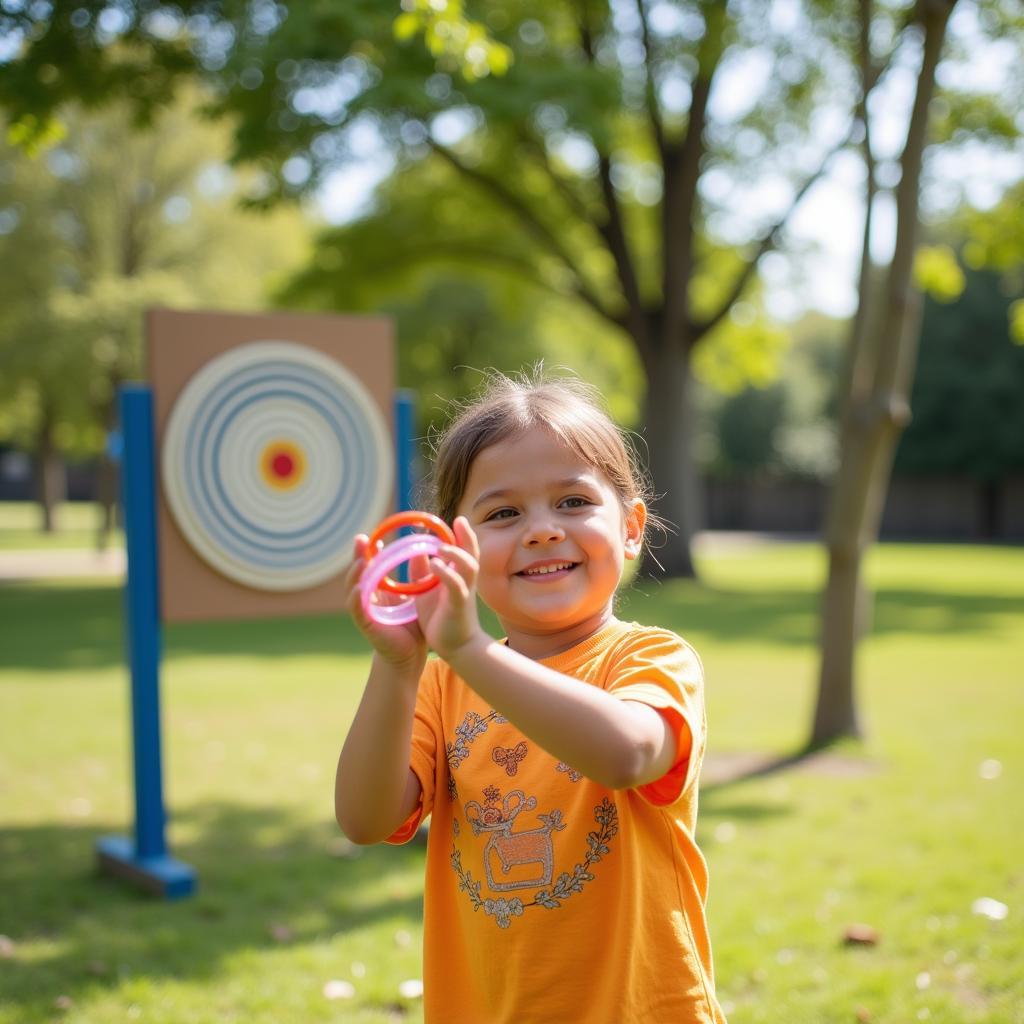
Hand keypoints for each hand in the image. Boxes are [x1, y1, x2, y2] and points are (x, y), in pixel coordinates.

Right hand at [343, 534, 427, 669]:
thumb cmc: (412, 624)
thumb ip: (416, 575)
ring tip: (361, 561)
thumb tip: (424, 551)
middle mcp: (367, 597)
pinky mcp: (365, 624)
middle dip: (358, 556)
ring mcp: (363, 610)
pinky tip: (359, 589)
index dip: (368, 552)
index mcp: (377, 589)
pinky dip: (356, 598)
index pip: (369, 566)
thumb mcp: (415, 594)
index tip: (371, 537)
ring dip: (355, 574)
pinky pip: (356, 609)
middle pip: (357, 573)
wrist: (411, 654)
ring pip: (353, 588)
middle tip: (361, 540)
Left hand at [414, 516, 487, 661]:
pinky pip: (456, 586)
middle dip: (468, 536)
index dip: (463, 534)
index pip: (465, 550)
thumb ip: (425, 571)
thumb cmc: (443, 617)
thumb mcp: (431, 590)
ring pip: (468, 567)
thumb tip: (417, 550)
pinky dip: (446, 574)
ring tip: (441, 546)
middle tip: (460, 520)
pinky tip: (434, 565)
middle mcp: (465, 581)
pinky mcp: (459, 606)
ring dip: (455, 554)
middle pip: (472, 553)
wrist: (456, 646)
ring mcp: (464, 592)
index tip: (457, 519)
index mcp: (459, 575)